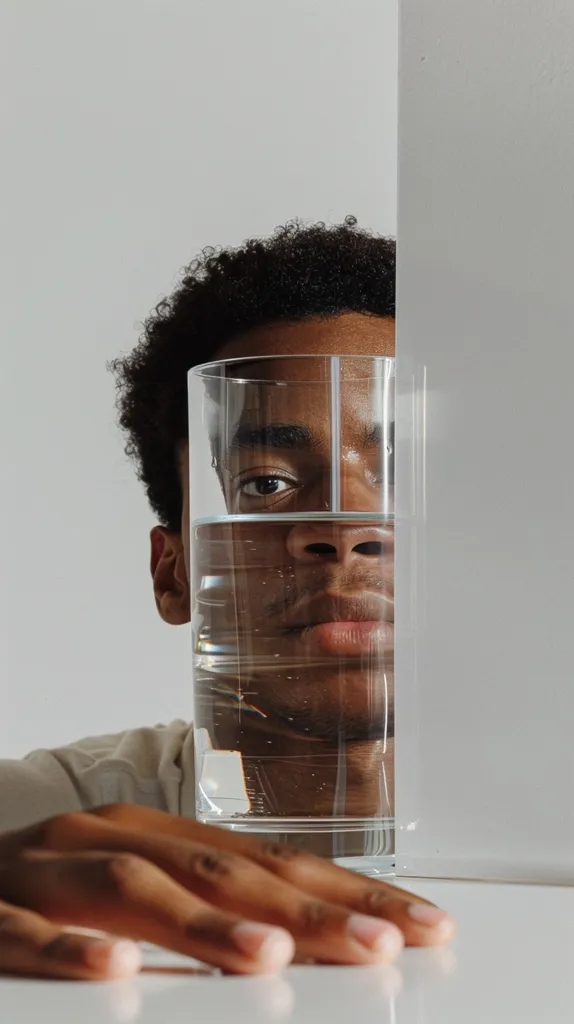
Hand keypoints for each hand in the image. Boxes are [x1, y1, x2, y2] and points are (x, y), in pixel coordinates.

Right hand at [0, 804, 454, 979]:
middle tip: (382, 942)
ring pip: (133, 888)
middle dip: (306, 909)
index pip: (269, 860)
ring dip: (205, 922)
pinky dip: (73, 949)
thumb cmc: (45, 892)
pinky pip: (29, 930)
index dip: (348, 890)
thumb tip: (300, 946)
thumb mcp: (133, 892)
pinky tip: (117, 970)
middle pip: (220, 868)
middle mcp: (109, 838)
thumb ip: (204, 910)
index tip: (422, 923)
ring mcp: (46, 870)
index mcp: (155, 836)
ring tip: (270, 956)